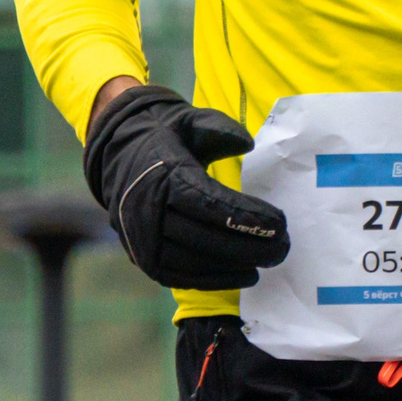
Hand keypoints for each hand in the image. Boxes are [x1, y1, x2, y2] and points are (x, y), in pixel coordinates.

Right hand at [81, 85, 289, 288]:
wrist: (118, 156)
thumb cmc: (166, 139)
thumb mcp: (190, 120)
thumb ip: (220, 128)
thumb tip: (248, 144)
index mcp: (162, 175)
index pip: (209, 203)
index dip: (246, 218)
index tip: (280, 225)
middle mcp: (147, 210)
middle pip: (204, 238)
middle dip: (249, 246)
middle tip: (283, 247)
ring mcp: (141, 238)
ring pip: (193, 261)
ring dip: (234, 267)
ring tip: (268, 262)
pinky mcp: (142, 258)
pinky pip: (179, 276)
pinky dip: (212, 280)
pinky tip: (242, 275)